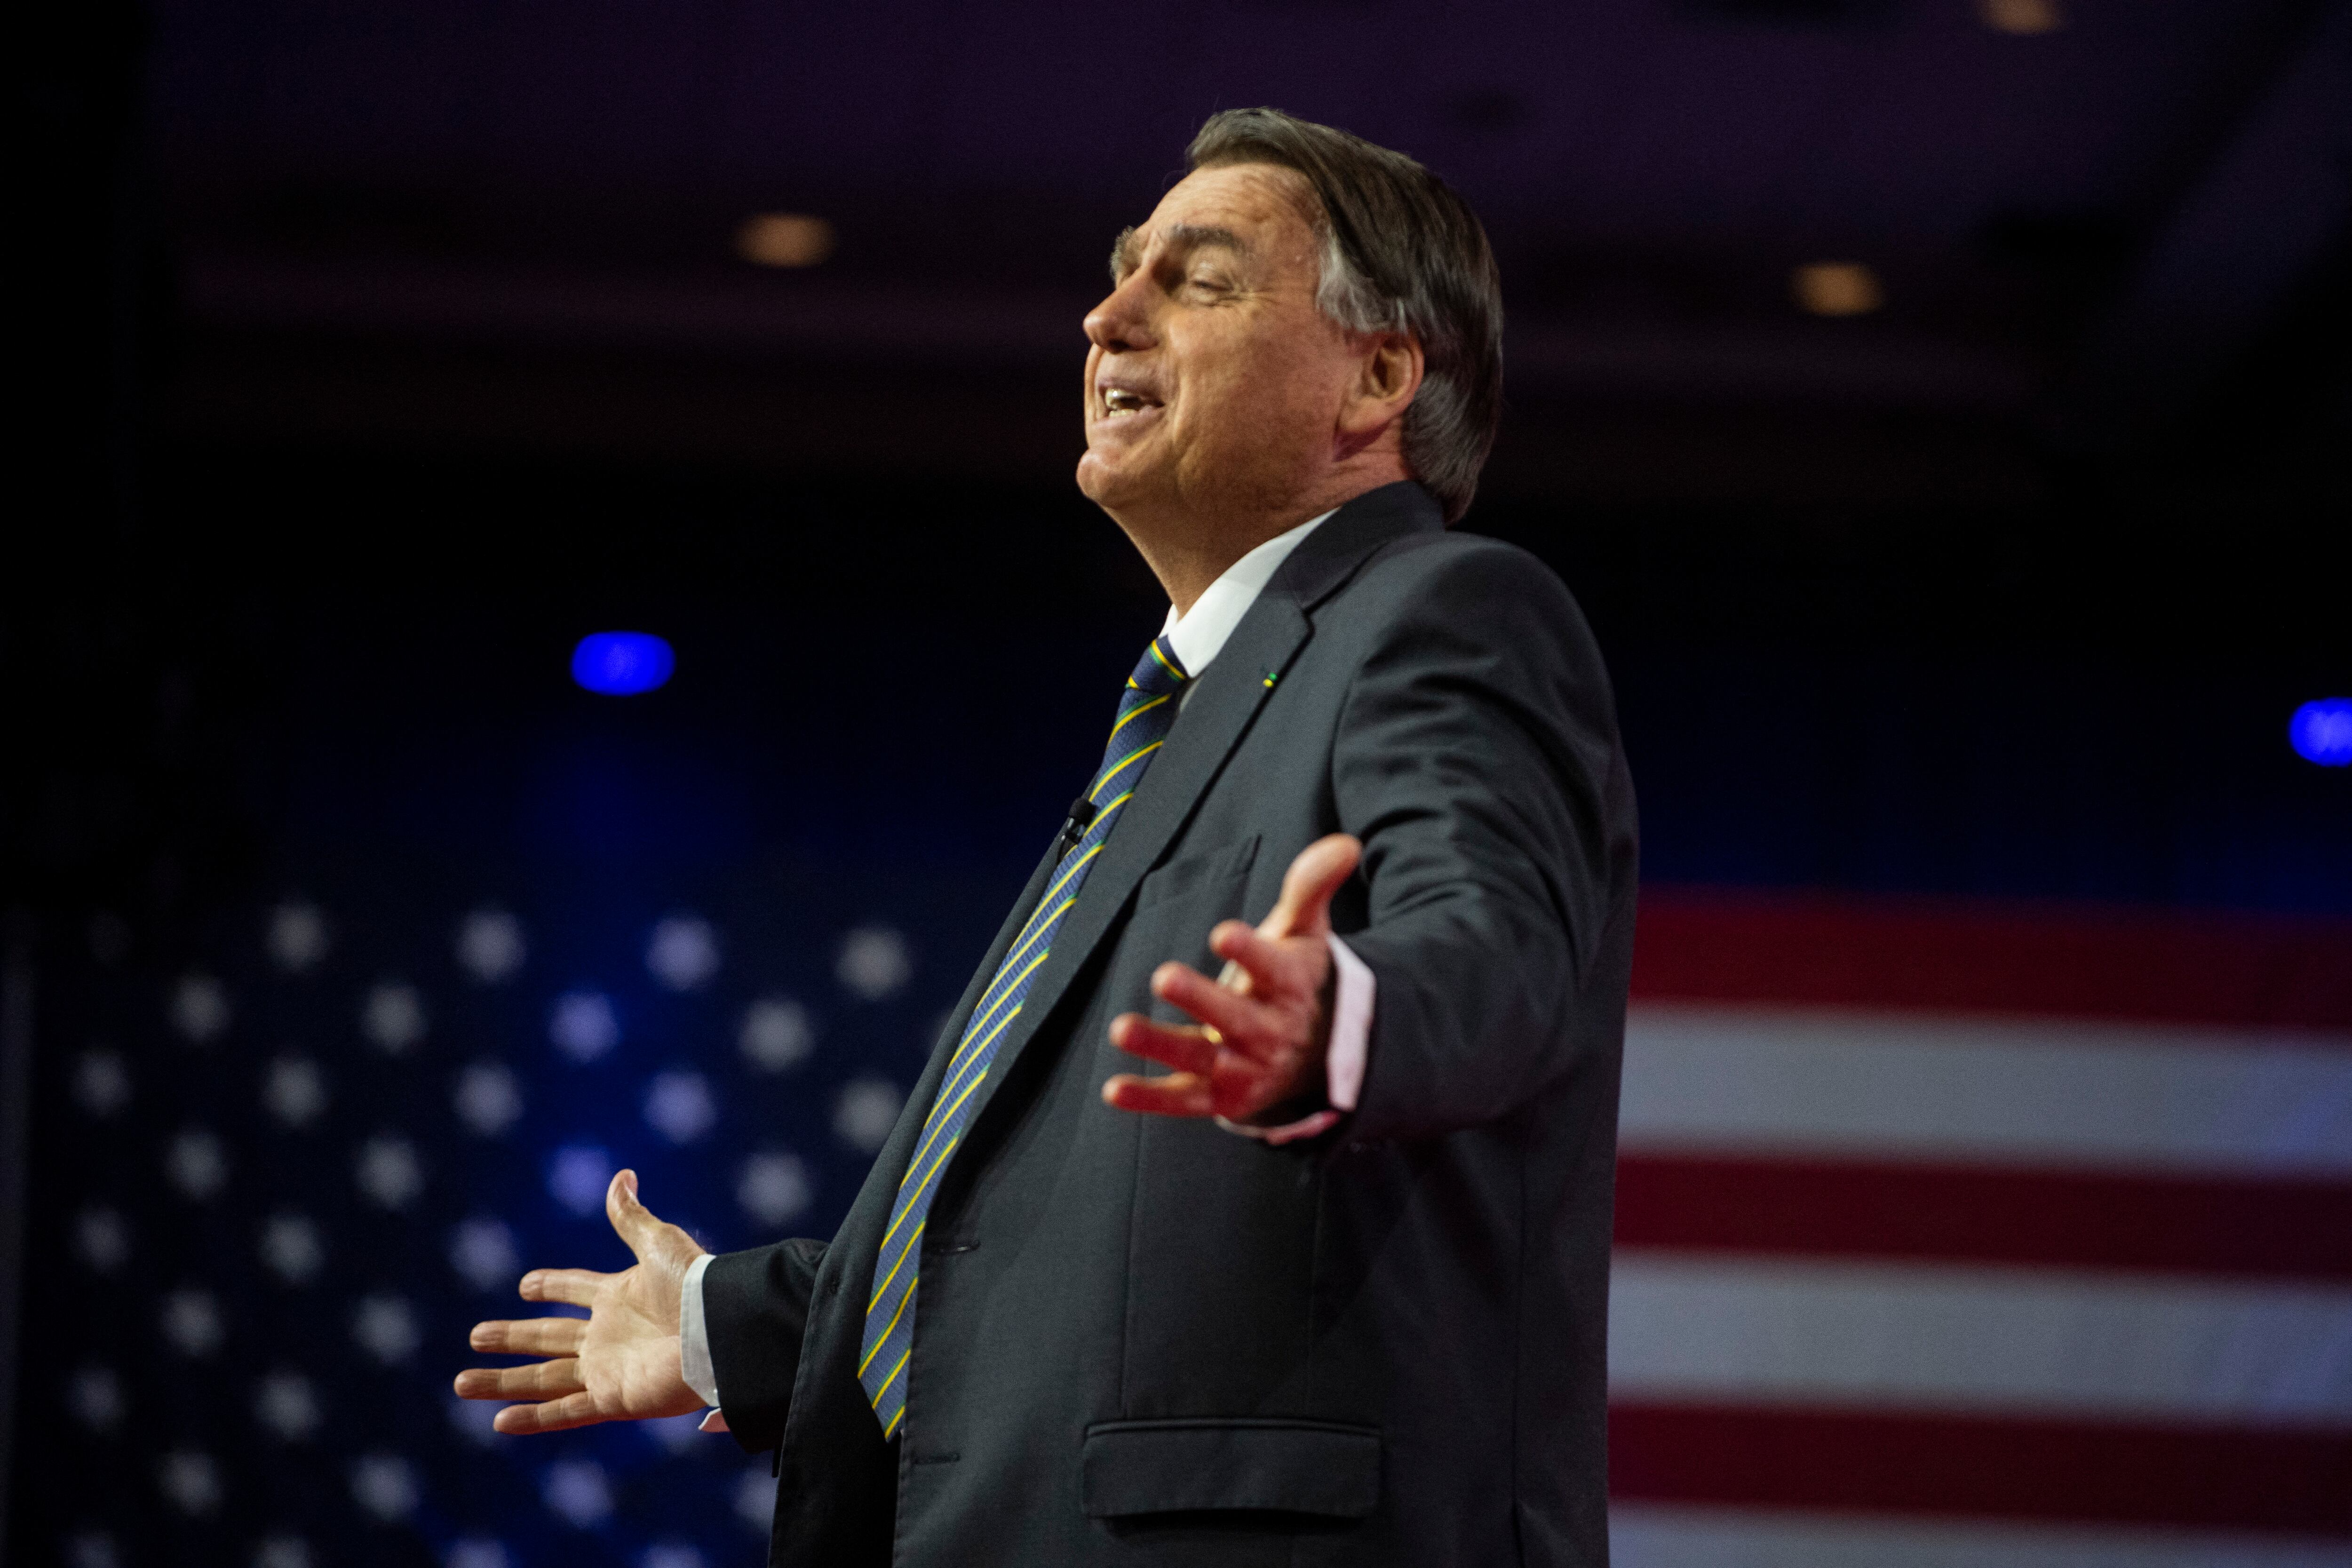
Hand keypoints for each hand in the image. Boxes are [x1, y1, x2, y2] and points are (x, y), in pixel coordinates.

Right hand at [453, 1170, 706, 1433]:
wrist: (720, 1331)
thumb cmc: (693, 1285)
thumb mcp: (658, 1242)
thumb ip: (631, 1216)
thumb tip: (622, 1175)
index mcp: (619, 1295)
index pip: (574, 1289)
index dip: (551, 1285)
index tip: (525, 1284)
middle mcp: (608, 1335)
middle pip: (547, 1337)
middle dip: (511, 1337)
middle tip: (476, 1334)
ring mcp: (608, 1369)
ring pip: (544, 1379)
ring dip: (503, 1382)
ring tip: (462, 1382)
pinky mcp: (614, 1399)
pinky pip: (565, 1412)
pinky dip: (533, 1418)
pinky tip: (499, 1421)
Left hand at [1102, 833, 1360, 1123]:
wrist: (1314, 1055)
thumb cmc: (1296, 979)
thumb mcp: (1306, 931)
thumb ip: (1312, 886)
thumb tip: (1344, 843)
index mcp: (1290, 988)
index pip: (1274, 969)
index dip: (1250, 952)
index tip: (1223, 933)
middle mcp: (1269, 1032)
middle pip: (1236, 1018)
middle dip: (1201, 1000)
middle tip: (1163, 976)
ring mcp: (1243, 1069)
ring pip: (1202, 1059)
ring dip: (1161, 1045)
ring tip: (1121, 1028)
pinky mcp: (1218, 1098)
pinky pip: (1183, 1100)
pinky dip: (1150, 1098)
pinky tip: (1113, 1088)